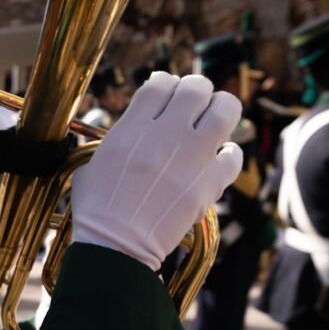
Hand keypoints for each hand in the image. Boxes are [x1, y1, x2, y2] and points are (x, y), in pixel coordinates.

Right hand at [71, 72, 242, 270]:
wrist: (116, 247)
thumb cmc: (97, 210)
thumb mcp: (93, 163)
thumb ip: (117, 138)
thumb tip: (132, 128)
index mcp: (132, 128)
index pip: (160, 82)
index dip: (165, 83)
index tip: (165, 95)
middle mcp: (165, 135)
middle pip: (196, 87)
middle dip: (196, 92)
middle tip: (192, 106)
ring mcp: (191, 158)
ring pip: (226, 109)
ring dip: (221, 111)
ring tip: (213, 122)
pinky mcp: (209, 184)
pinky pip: (235, 154)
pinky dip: (229, 154)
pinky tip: (217, 160)